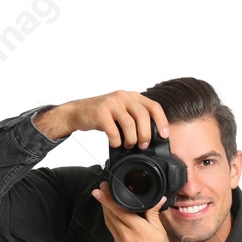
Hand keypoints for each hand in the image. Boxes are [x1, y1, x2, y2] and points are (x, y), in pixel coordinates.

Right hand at [43, 90, 169, 148]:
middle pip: (143, 116)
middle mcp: (123, 97)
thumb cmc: (101, 115)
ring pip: (129, 123)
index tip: (164, 135)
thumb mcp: (120, 112)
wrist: (77, 112)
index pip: (154, 107)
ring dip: (131, 139)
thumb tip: (148, 137)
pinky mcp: (100, 113)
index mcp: (132, 96)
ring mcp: (111, 103)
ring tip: (128, 145)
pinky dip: (116, 140)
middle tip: (143, 145)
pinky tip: (115, 143)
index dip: (161, 122)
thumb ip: (134, 118)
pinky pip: (113, 130)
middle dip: (146, 134)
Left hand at [90, 183, 181, 241]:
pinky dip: (112, 222)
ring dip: (106, 211)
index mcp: (137, 230)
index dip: (107, 199)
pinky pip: (113, 232)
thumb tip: (157, 199)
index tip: (100, 190)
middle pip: (110, 216)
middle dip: (104, 202)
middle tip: (100, 190)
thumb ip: (154, 214)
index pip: (118, 210)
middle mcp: (125, 237)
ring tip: (105, 200)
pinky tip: (114, 217)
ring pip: (110, 224)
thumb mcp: (161, 233)